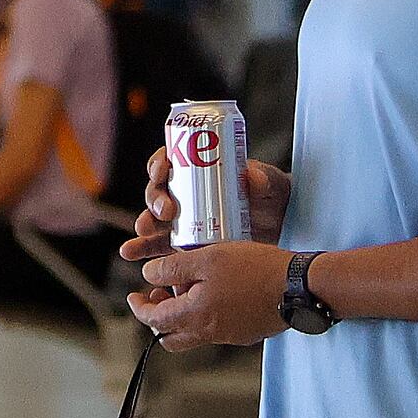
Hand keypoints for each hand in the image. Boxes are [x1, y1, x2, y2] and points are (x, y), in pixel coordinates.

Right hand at [119, 151, 290, 265]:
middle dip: (155, 200)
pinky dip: (147, 249)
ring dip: (144, 227)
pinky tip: (136, 256)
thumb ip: (264, 179)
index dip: (160, 163)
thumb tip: (253, 176)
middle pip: (159, 191)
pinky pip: (162, 244)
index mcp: (200, 169)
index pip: (171, 161)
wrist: (280, 225)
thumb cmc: (272, 196)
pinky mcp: (188, 241)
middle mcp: (186, 192)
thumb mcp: (271, 183)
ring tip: (140, 238)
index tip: (163, 170)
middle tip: (165, 212)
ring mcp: (185, 218)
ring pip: (155, 219)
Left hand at [128, 238, 291, 350]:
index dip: (140, 308)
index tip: (134, 296)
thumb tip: (149, 275)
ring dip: (183, 314)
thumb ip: (173, 268)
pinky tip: (216, 290)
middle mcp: (210, 332)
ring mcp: (230, 335)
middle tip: (159, 294)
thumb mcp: (207, 258)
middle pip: (171, 337)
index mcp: (195, 316)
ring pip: (194, 333)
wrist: (298, 286)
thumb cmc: (255, 269)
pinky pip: (217, 329)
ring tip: (189, 286)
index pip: (155, 320)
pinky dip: (206, 315)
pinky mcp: (247, 333)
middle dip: (159, 318)